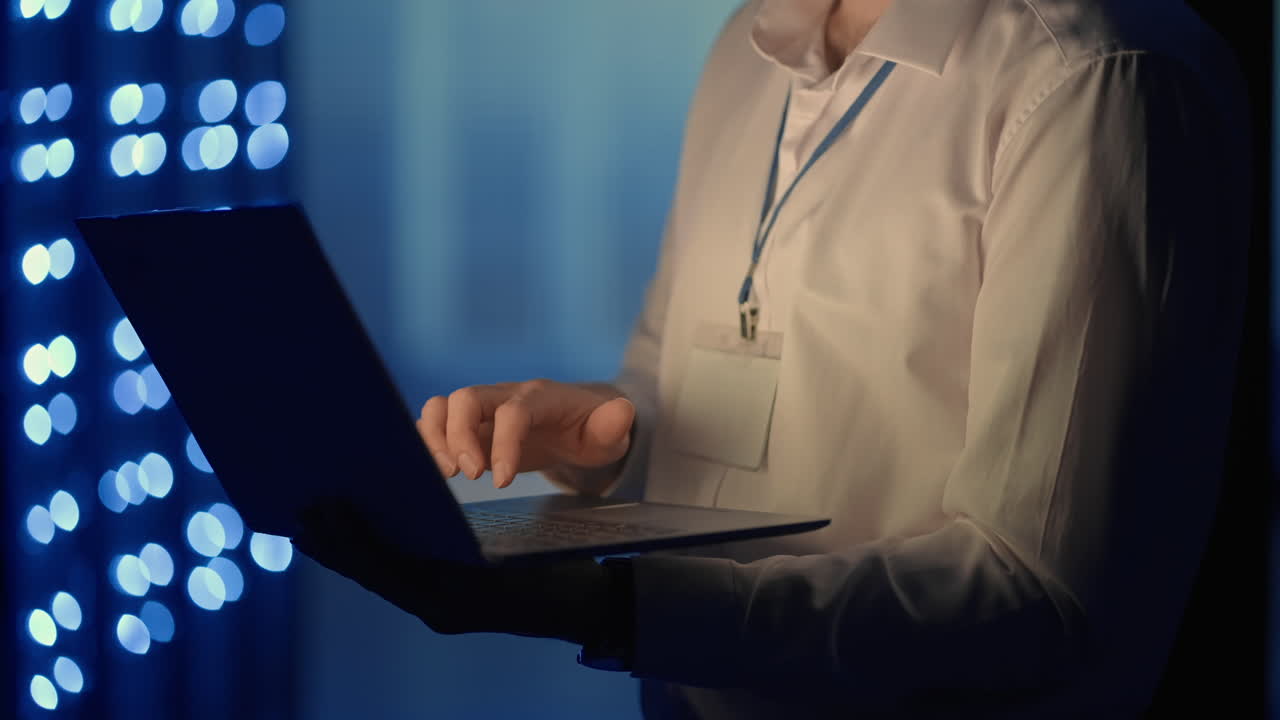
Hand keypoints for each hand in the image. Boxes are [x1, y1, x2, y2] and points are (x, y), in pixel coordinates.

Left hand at [293, 500, 608, 642]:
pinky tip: (363, 539)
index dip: (349, 540)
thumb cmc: (556, 577)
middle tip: (301, 517)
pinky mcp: (446, 601)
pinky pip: (400, 578)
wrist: (585, 606)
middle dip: (337, 547)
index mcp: (447, 598)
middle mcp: (437, 608)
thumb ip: (459, 550)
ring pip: (382, 578)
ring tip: (317, 527)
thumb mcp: (510, 559)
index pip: (383, 568)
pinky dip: (375, 558)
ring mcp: (440, 608)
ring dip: (350, 553)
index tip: (321, 511)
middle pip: (374, 574)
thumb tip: (408, 533)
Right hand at [417, 380, 634, 488]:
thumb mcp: (610, 432)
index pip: (514, 412)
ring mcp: (485, 408)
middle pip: (468, 398)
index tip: (501, 481)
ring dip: (436, 437)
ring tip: (446, 472)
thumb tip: (622, 412)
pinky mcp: (471, 424)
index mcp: (541, 397)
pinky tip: (440, 468)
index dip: (502, 444)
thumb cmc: (591, 429)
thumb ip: (613, 425)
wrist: (577, 423)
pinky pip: (438, 421)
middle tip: (469, 475)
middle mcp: (507, 395)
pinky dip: (429, 441)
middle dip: (459, 436)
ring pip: (444, 405)